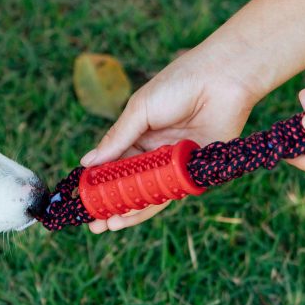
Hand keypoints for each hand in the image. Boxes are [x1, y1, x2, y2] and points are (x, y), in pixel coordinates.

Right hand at [80, 42, 264, 231]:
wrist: (221, 79)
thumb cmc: (178, 85)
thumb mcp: (140, 110)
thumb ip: (117, 139)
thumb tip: (87, 162)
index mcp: (139, 135)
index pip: (115, 164)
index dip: (99, 182)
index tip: (83, 198)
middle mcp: (155, 152)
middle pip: (130, 183)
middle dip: (112, 203)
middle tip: (93, 222)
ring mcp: (174, 164)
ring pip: (148, 193)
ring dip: (129, 211)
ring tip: (107, 225)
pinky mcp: (195, 171)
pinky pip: (171, 192)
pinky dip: (151, 205)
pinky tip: (131, 215)